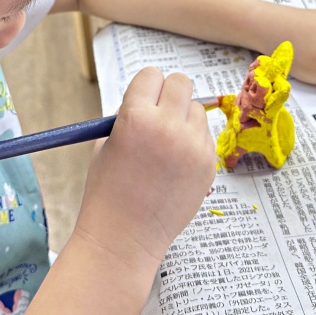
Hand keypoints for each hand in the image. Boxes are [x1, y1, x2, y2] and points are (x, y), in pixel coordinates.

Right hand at [72, 67, 214, 271]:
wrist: (124, 239)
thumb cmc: (107, 191)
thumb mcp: (106, 143)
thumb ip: (130, 115)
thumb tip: (152, 96)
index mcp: (136, 118)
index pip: (151, 75)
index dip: (144, 88)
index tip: (141, 101)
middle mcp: (168, 128)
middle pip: (181, 82)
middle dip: (168, 94)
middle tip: (158, 115)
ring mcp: (193, 147)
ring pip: (196, 109)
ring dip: (182, 119)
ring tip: (164, 147)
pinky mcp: (208, 165)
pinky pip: (205, 136)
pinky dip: (192, 142)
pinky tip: (174, 166)